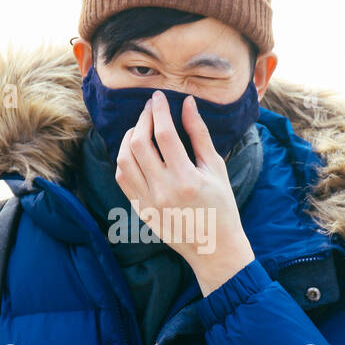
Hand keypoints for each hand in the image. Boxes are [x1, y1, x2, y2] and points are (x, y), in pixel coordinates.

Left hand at [115, 90, 254, 295]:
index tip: (159, 97)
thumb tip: (188, 103)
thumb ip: (200, 135)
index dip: (159, 111)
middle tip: (150, 108)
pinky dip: (124, 159)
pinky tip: (135, 149)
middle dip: (143, 119)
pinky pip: (123, 178)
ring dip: (129, 137)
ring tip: (141, 127)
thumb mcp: (216, 168)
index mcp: (186, 180)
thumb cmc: (221, 206)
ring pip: (124, 160)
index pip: (164, 135)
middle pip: (139, 144)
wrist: (213, 248)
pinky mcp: (140, 210)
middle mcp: (163, 191)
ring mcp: (148, 202)